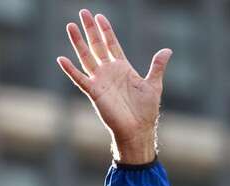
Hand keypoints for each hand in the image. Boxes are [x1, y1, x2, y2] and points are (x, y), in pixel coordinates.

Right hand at [56, 9, 171, 163]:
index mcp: (123, 68)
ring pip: (86, 58)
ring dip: (78, 43)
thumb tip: (168, 50)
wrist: (138, 129)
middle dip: (90, 29)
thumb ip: (157, 66)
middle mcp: (109, 72)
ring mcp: (100, 81)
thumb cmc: (146, 110)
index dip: (106, 31)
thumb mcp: (153, 84)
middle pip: (97, 46)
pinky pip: (80, 79)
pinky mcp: (94, 93)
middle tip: (83, 12)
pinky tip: (62, 59)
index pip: (112, 44)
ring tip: (71, 26)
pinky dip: (71, 70)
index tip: (100, 16)